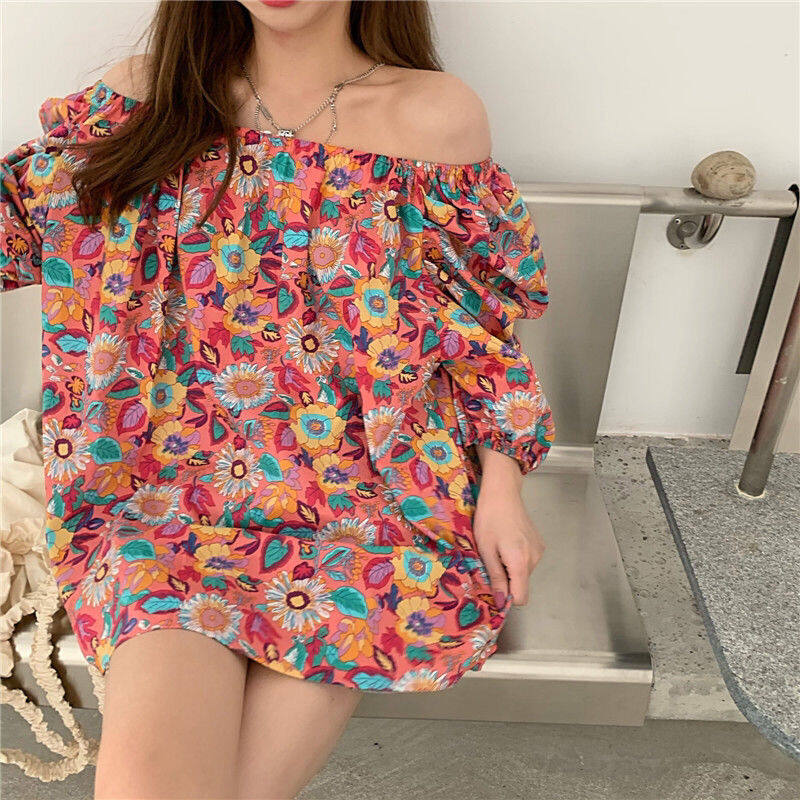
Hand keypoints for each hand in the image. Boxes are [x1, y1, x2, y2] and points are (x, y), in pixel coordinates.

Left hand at [472, 447, 545, 606]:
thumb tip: (501, 601)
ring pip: (523, 573)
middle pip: (521, 584)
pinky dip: (517, 558)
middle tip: (491, 560)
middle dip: (506, 580)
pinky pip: (528, 561)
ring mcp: (539, 551)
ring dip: (510, 568)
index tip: (493, 588)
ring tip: (498, 547)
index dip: (507, 597)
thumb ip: (495, 576)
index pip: (521, 597)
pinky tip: (507, 541)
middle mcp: (534, 559)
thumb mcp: (486, 549)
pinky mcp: (540, 544)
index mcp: (520, 562)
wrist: (502, 492)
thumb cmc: (489, 518)